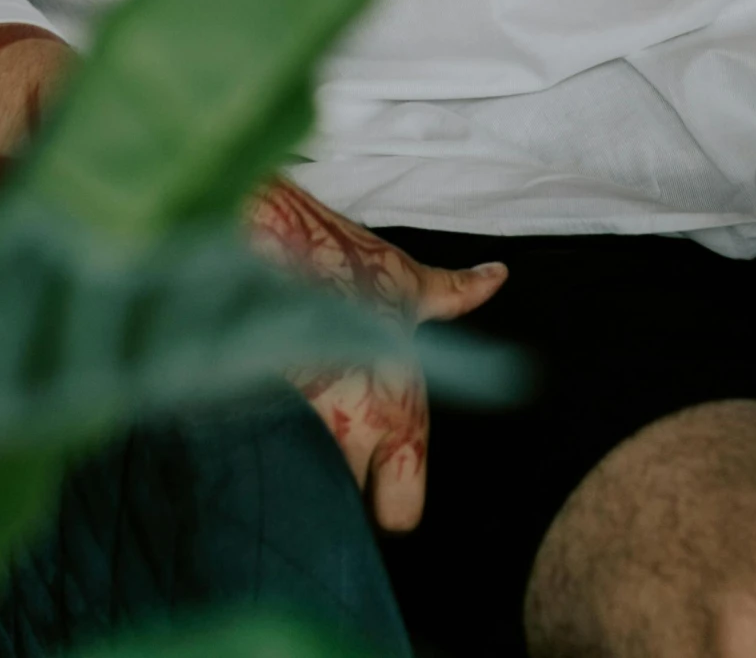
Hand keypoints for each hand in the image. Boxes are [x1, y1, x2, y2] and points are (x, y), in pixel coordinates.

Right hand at [246, 180, 506, 531]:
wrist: (279, 241)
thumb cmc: (352, 267)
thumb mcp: (411, 285)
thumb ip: (456, 295)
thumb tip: (499, 273)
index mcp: (398, 415)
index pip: (402, 514)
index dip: (391, 498)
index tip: (380, 473)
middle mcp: (354, 434)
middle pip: (348, 512)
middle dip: (342, 488)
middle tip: (336, 446)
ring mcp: (301, 432)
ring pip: (307, 491)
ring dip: (305, 467)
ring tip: (300, 428)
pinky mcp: (256, 420)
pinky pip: (265, 462)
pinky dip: (267, 449)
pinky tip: (265, 416)